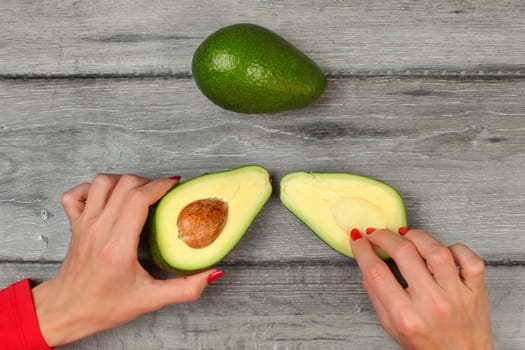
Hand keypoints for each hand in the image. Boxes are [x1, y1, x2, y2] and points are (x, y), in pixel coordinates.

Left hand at [32, 174, 222, 346]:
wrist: (67, 311)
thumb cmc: (103, 306)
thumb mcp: (150, 300)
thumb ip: (185, 289)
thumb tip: (211, 273)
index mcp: (117, 245)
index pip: (138, 198)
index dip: (160, 185)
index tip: (175, 186)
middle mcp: (98, 229)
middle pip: (124, 184)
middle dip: (149, 181)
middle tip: (163, 192)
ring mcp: (84, 224)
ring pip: (101, 182)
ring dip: (123, 180)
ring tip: (139, 191)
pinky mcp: (75, 224)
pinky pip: (77, 193)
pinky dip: (93, 188)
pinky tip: (107, 197)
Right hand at [350, 228, 493, 349]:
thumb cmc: (427, 346)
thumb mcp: (391, 326)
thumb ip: (377, 296)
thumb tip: (367, 263)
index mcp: (406, 316)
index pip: (377, 272)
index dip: (363, 249)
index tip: (358, 239)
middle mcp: (432, 304)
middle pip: (404, 253)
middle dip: (384, 236)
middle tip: (377, 234)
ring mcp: (457, 295)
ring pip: (436, 250)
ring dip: (415, 236)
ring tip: (406, 236)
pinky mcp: (476, 290)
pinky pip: (469, 259)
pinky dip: (455, 248)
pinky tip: (441, 250)